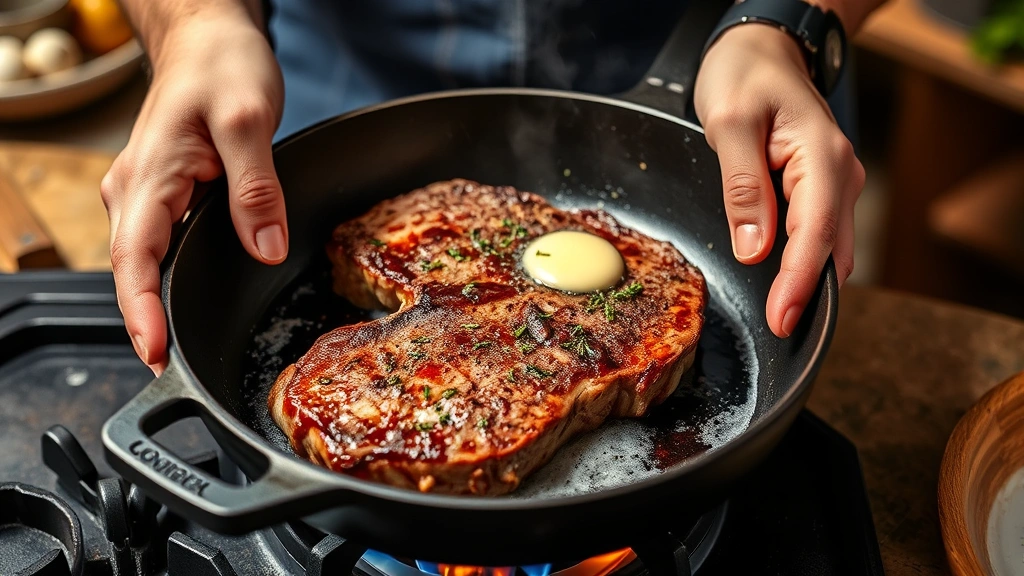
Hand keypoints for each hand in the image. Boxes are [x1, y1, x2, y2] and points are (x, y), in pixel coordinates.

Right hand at [101, 14, 285, 372]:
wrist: (209, 39)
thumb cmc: (222, 66)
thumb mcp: (248, 119)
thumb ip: (256, 188)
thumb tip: (265, 248)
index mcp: (151, 175)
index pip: (135, 258)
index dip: (142, 311)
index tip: (154, 353)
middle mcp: (138, 191)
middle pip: (134, 272)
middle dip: (149, 325)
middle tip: (176, 376)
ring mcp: (148, 195)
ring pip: (146, 263)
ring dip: (158, 307)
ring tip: (184, 355)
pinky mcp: (166, 195)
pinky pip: (163, 247)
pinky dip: (171, 280)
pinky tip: (190, 304)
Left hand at [693, 24, 864, 337]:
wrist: (761, 50)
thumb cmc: (745, 76)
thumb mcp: (730, 124)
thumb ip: (742, 186)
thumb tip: (754, 248)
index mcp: (820, 157)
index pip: (814, 234)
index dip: (799, 283)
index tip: (782, 320)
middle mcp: (837, 175)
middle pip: (830, 249)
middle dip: (807, 293)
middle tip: (778, 331)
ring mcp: (831, 184)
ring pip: (827, 246)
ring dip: (807, 281)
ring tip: (778, 315)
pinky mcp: (817, 191)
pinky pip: (815, 235)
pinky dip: (803, 262)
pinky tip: (781, 283)